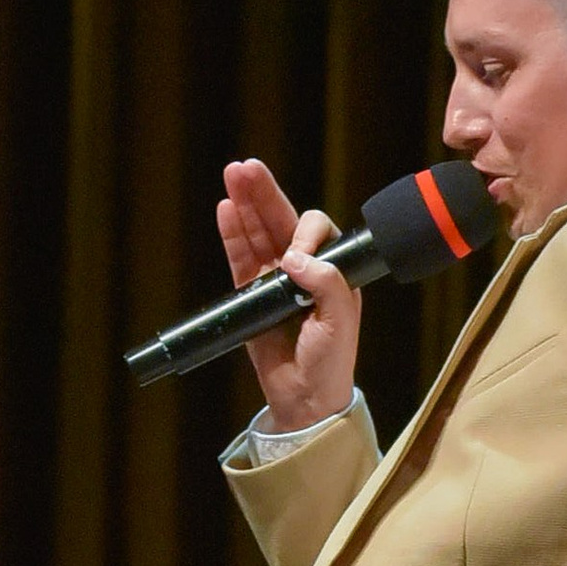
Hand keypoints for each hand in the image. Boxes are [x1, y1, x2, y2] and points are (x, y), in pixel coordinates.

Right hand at [218, 160, 360, 434]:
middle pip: (282, 220)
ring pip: (258, 233)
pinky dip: (232, 233)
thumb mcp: (341, 320)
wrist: (306, 398)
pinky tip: (226, 208)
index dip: (303, 232)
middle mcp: (305, 269)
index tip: (295, 256)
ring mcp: (276, 280)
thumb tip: (291, 258)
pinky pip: (240, 258)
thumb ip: (326, 283)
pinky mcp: (252, 295)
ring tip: (233, 174)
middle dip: (265, 193)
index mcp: (333, 270)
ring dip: (245, 204)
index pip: (316, 231)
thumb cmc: (332, 361)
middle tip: (247, 167)